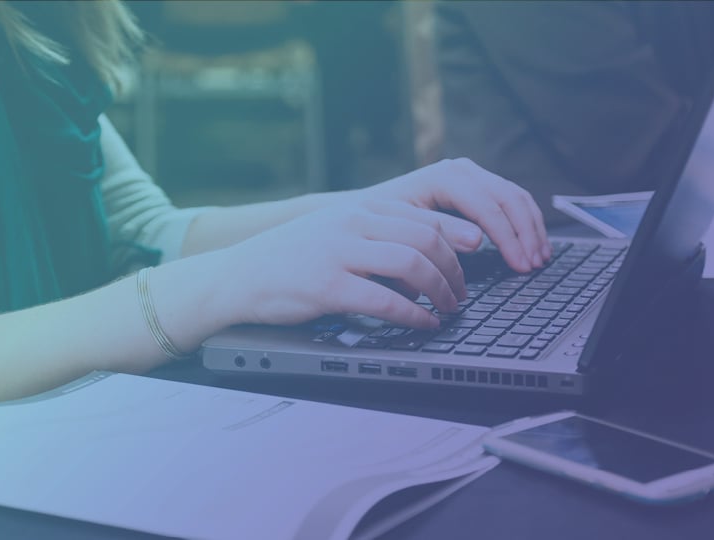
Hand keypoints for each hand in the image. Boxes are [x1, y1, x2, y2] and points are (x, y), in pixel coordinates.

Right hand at [217, 204, 467, 328]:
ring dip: (440, 290)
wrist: (237, 276)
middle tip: (462, 293)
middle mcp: (352, 223)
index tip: (475, 257)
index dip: (456, 239)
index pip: (423, 217)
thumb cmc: (290, 259)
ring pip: (412, 263)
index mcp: (358, 209)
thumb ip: (374, 234)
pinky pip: (385, 300)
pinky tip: (423, 324)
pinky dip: (413, 315)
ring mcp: (338, 253)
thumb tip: (424, 256)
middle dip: (454, 269)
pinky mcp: (327, 286)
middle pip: (425, 238)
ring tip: (448, 309)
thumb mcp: (334, 231)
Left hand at [357, 158, 550, 272]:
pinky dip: (526, 222)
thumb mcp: (403, 229)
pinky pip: (512, 200)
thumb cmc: (378, 223)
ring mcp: (471, 175)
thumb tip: (477, 240)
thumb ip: (439, 232)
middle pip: (508, 198)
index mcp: (443, 177)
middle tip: (534, 265)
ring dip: (532, 228)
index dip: (508, 237)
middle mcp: (461, 170)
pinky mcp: (476, 186)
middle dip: (525, 234)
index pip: (488, 206)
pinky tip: (532, 244)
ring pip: (515, 197)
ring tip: (539, 258)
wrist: (363, 211)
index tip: (520, 264)